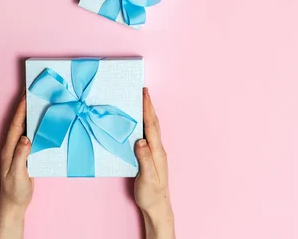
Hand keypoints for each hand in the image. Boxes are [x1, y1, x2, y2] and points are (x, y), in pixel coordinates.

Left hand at [0, 93, 33, 238]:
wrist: (14, 204)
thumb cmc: (15, 190)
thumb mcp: (18, 174)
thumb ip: (21, 156)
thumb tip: (26, 137)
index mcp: (9, 149)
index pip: (16, 125)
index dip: (21, 110)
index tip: (27, 94)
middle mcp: (12, 146)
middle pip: (19, 122)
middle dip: (26, 107)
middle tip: (34, 91)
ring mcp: (19, 150)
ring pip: (25, 128)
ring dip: (32, 115)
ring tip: (41, 101)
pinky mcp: (26, 154)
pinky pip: (32, 136)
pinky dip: (37, 126)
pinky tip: (45, 122)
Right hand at [134, 88, 174, 238]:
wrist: (158, 207)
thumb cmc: (151, 194)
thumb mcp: (147, 178)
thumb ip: (144, 159)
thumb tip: (140, 140)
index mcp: (157, 151)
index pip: (151, 126)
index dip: (147, 109)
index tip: (144, 94)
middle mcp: (158, 149)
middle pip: (153, 123)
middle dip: (148, 106)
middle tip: (143, 90)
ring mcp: (155, 152)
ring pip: (151, 128)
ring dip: (147, 112)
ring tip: (142, 100)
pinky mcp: (151, 156)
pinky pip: (148, 135)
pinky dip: (144, 124)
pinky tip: (139, 122)